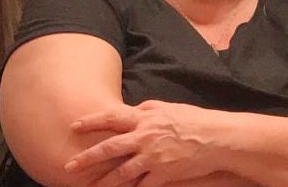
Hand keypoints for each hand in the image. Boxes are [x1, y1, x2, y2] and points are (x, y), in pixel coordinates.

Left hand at [68, 100, 227, 186]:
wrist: (218, 139)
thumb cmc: (195, 120)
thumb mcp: (169, 107)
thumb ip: (148, 108)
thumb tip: (134, 108)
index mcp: (145, 118)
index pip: (112, 117)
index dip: (91, 121)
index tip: (73, 125)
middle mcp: (145, 137)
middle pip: (109, 148)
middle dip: (87, 158)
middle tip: (69, 166)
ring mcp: (153, 157)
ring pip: (121, 172)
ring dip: (104, 182)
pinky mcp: (163, 174)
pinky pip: (142, 186)